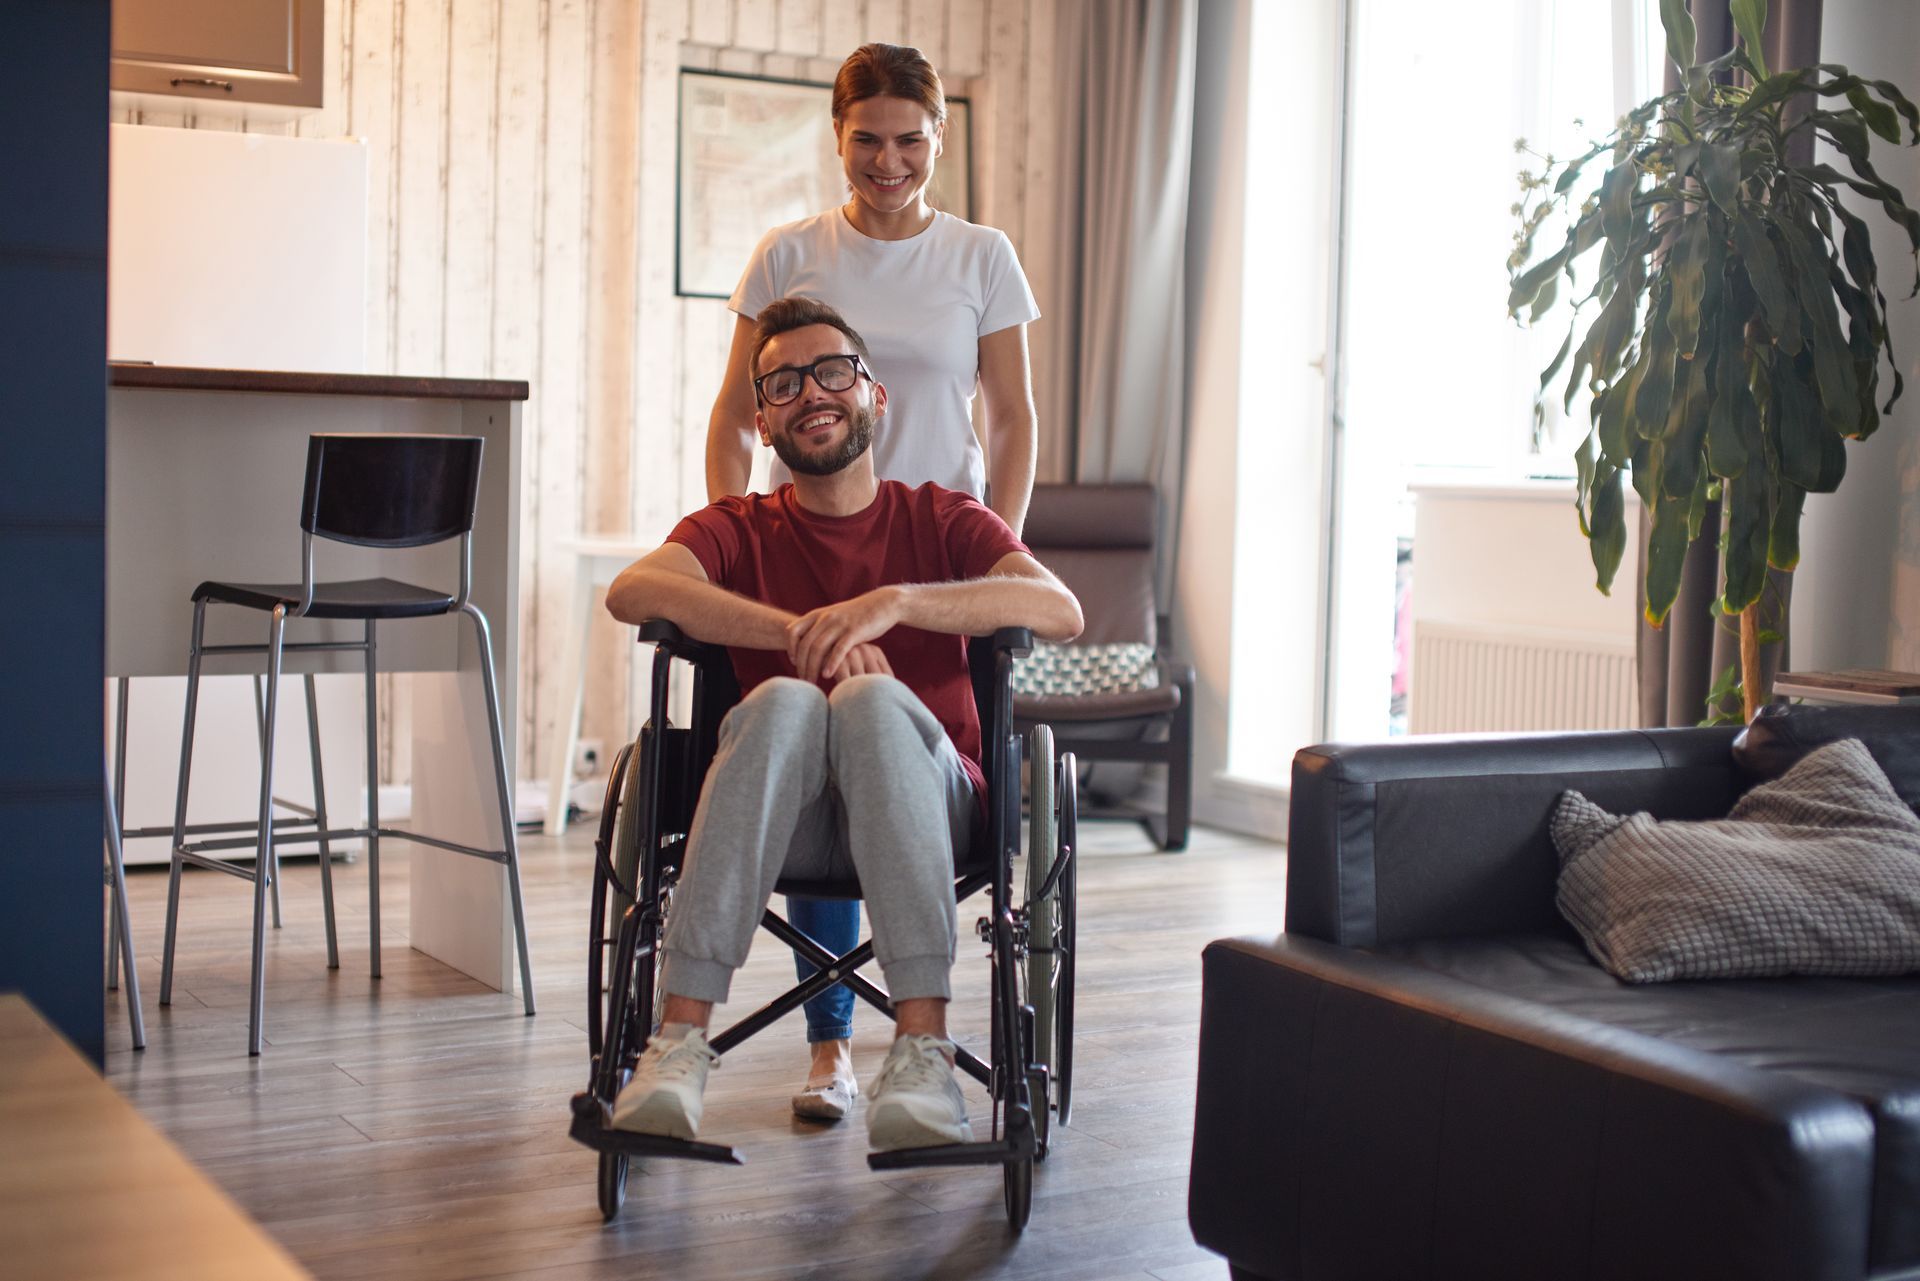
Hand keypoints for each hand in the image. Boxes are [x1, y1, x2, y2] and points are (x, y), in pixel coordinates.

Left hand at [787, 588, 901, 682]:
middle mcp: (825, 618)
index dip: (790, 648)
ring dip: (813, 668)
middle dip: (802, 665)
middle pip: (805, 645)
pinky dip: (831, 663)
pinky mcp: (854, 632)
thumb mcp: (834, 615)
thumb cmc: (858, 614)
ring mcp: (839, 625)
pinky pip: (838, 650)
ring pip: (818, 649)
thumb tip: (808, 644)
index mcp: (818, 614)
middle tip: (803, 680)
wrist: (882, 604)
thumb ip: (820, 627)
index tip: (794, 663)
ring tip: (813, 682)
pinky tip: (828, 675)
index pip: (793, 631)